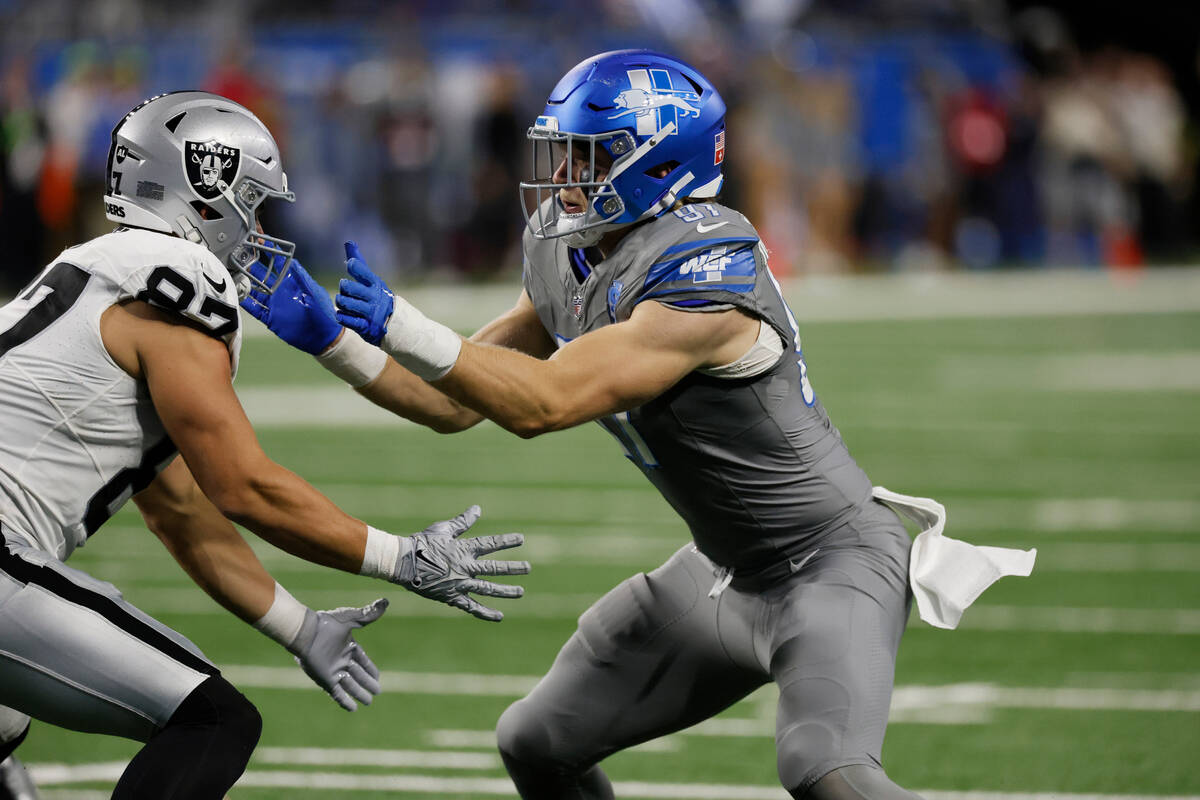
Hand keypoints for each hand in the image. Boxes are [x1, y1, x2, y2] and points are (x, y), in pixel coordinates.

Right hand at [240, 251, 341, 354]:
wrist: (323, 337)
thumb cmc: (323, 312)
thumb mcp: (313, 292)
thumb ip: (301, 277)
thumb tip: (292, 261)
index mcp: (291, 283)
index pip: (277, 265)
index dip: (269, 254)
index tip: (259, 242)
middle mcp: (280, 293)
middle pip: (262, 277)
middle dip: (250, 267)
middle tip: (238, 256)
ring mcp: (275, 306)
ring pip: (256, 292)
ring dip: (245, 284)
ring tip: (232, 274)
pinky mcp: (272, 319)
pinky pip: (256, 310)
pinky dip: (247, 304)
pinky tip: (237, 297)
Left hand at [289, 598, 386, 710]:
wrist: (306, 632)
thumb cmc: (327, 623)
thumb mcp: (351, 618)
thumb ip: (368, 614)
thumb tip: (385, 601)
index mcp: (348, 646)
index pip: (363, 660)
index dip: (371, 669)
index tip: (378, 677)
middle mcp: (341, 660)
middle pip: (358, 675)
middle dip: (367, 683)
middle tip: (378, 692)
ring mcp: (333, 671)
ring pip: (350, 685)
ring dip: (359, 693)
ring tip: (368, 702)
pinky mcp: (325, 680)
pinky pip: (337, 693)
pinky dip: (345, 701)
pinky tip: (353, 709)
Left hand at [335, 240, 393, 345]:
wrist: (394, 323)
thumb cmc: (377, 297)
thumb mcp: (371, 280)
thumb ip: (358, 263)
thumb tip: (349, 242)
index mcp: (375, 283)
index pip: (360, 268)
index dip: (353, 266)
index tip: (351, 267)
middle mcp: (373, 297)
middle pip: (347, 287)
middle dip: (343, 289)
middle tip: (346, 290)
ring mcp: (370, 312)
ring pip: (345, 303)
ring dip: (341, 303)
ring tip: (344, 303)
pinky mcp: (365, 327)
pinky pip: (347, 320)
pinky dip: (342, 316)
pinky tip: (343, 314)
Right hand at [395, 505, 528, 621]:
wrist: (402, 563)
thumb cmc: (421, 543)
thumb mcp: (443, 529)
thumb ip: (463, 522)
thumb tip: (478, 509)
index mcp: (464, 549)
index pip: (490, 544)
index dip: (506, 541)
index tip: (521, 539)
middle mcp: (465, 567)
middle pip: (494, 568)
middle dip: (513, 568)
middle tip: (528, 568)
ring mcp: (460, 584)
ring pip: (488, 589)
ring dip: (506, 591)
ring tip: (521, 592)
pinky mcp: (452, 597)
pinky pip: (471, 607)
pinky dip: (485, 612)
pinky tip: (499, 616)